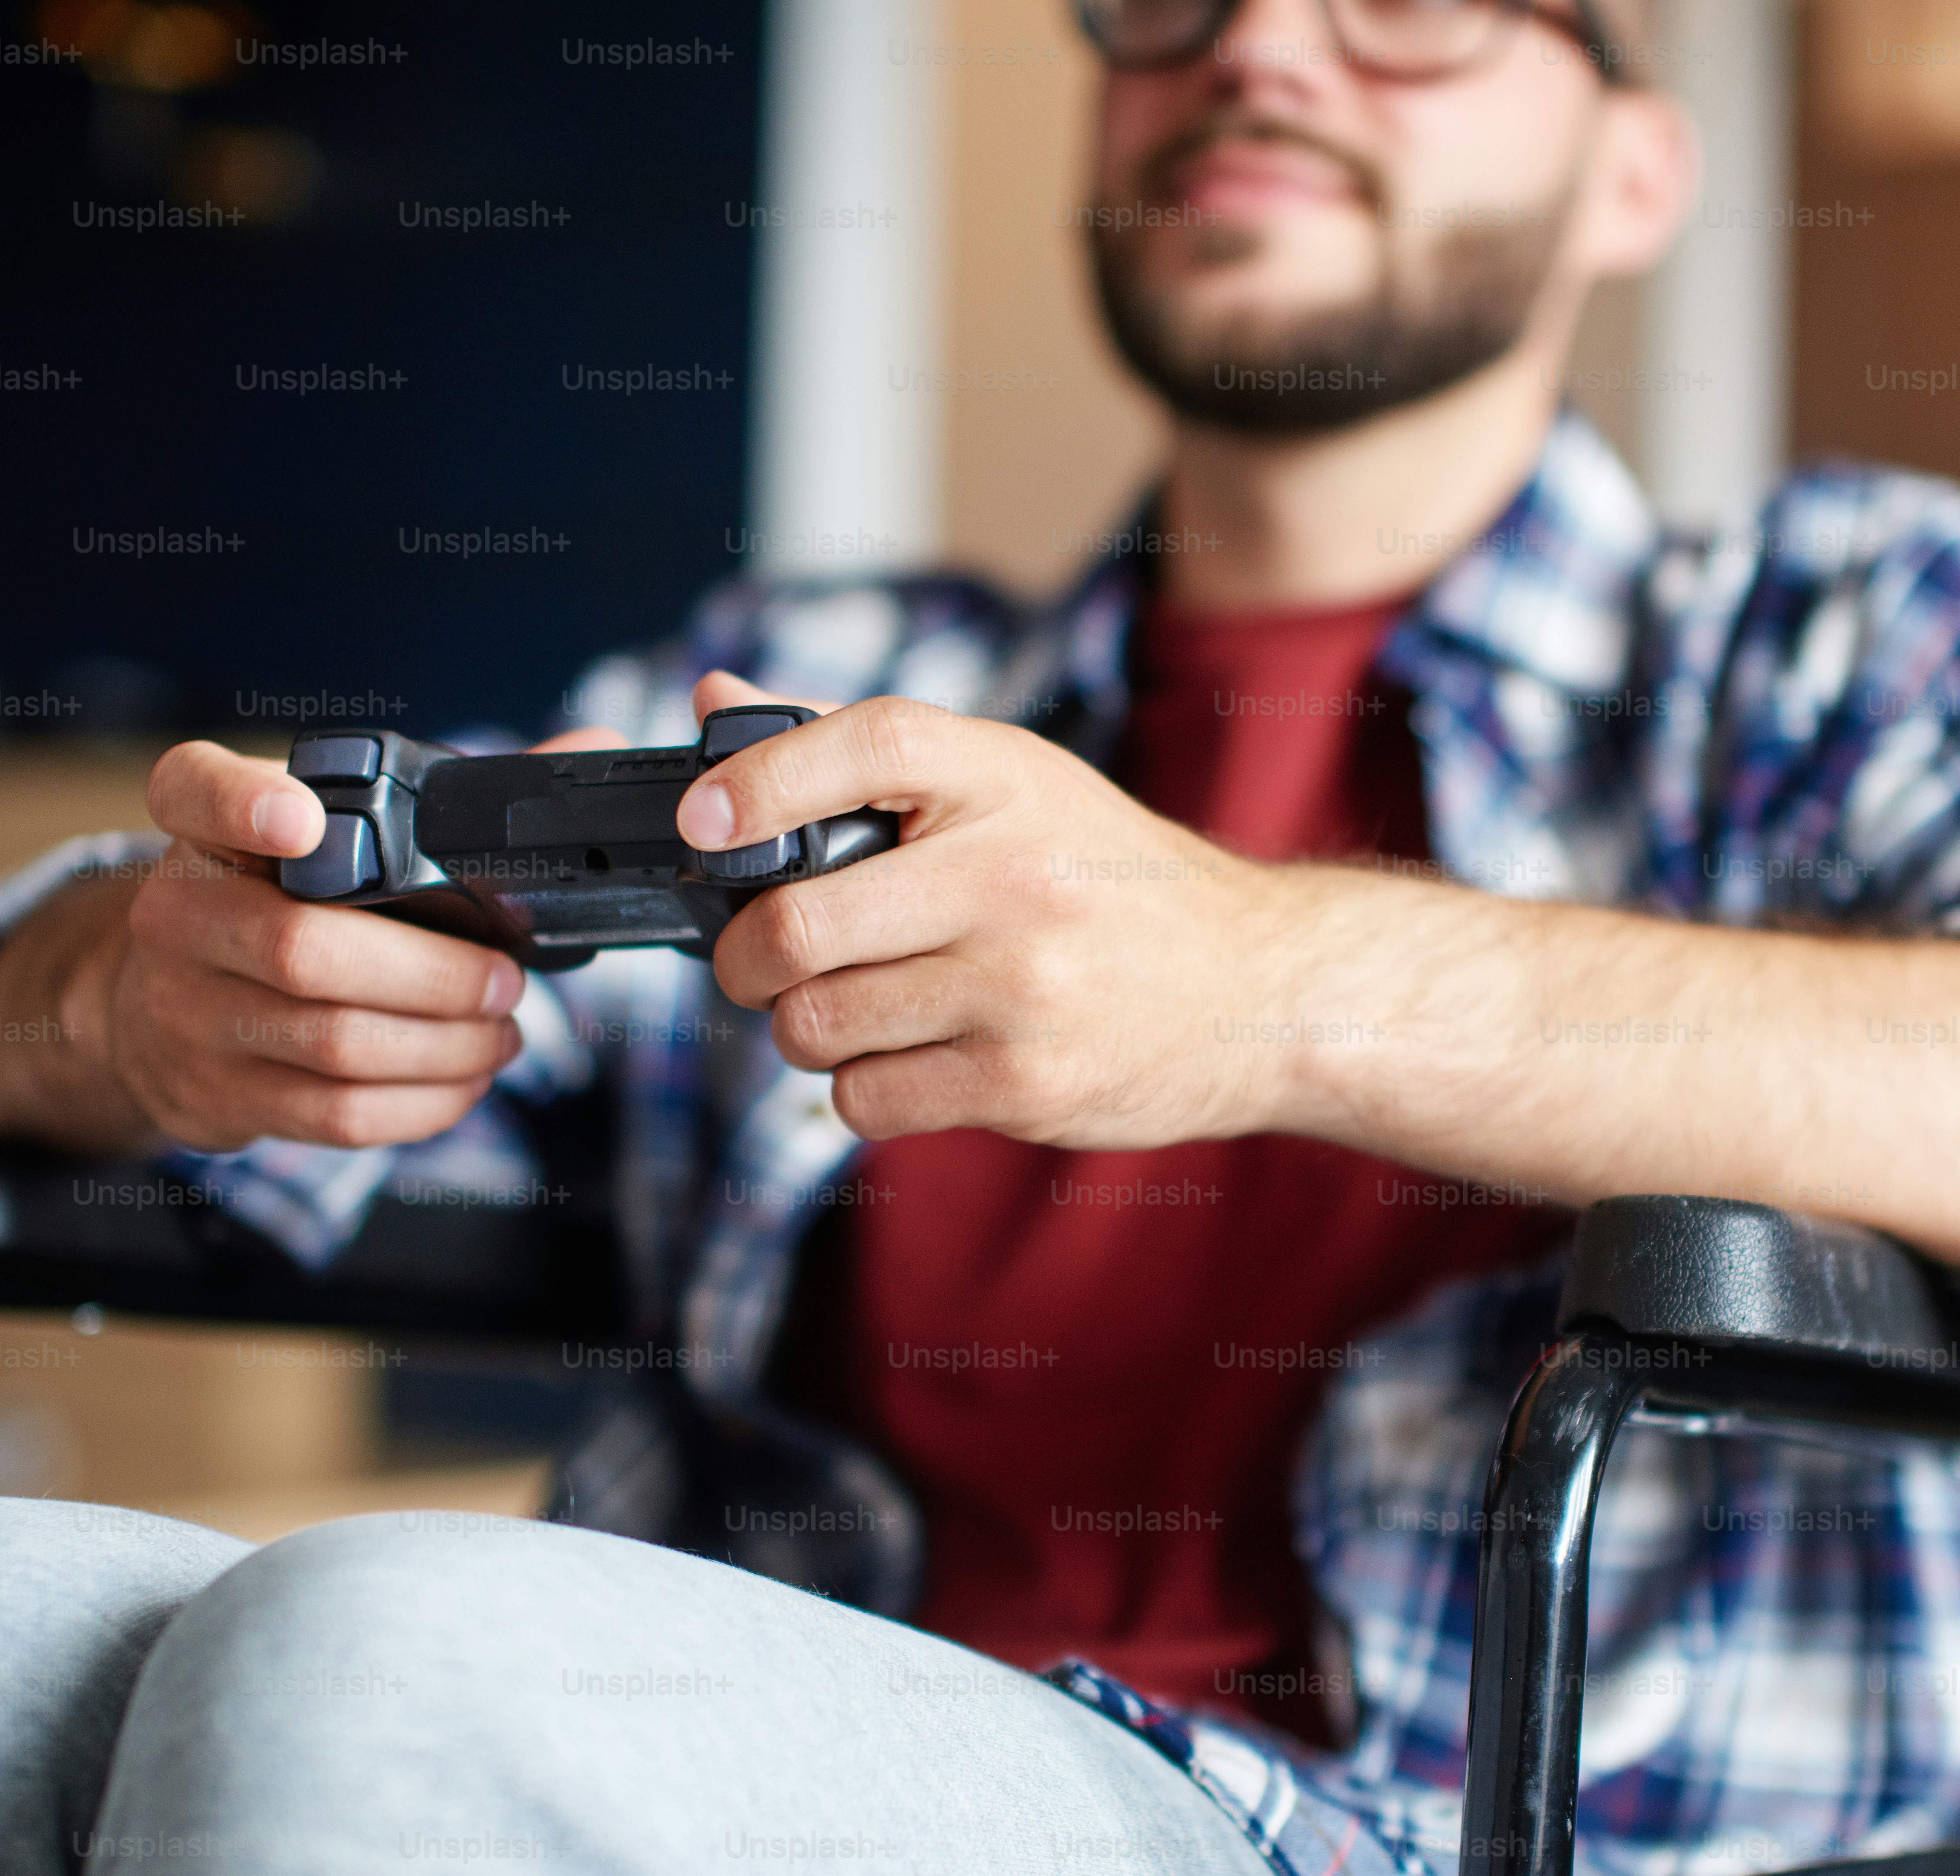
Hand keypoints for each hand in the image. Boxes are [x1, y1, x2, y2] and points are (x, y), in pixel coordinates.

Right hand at [0, 720, 620, 1155]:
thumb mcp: (334, 833)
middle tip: (505, 981)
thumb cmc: (284, 902)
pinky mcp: (220, 1094)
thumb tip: (592, 746)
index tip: (303, 820)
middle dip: (435, 976)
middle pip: (305, 951)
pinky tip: (465, 1078)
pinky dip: (423, 1102)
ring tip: (503, 1032)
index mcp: (204, 830)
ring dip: (447, 1047)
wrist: (164, 1005)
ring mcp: (189, 1013)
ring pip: (334, 1044)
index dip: (246, 804)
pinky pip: (336, 1113)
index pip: (195, 789)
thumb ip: (452, 793)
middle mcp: (178, 915)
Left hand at [686, 670, 1299, 1146]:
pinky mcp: (1025, 1082)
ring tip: (851, 1011)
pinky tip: (909, 1059)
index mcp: (1005, 777)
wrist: (1254, 985)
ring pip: (817, 1025)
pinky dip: (861, 1089)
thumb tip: (712, 693)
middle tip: (756, 962)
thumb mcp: (1008, 785)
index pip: (865, 744)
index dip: (759, 782)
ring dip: (804, 1030)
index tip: (704, 824)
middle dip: (745, 959)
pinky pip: (867, 1098)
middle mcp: (1014, 875)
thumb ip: (854, 747)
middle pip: (798, 924)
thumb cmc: (1105, 880)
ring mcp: (1022, 986)